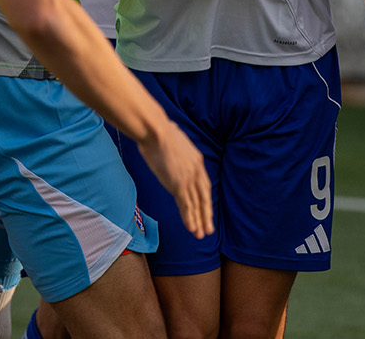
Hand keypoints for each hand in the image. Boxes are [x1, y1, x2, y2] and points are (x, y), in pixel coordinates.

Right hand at [138, 121, 214, 238]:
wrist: (155, 130)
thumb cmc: (158, 129)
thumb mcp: (173, 137)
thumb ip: (175, 144)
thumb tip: (171, 135)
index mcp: (196, 159)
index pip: (203, 183)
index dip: (204, 198)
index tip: (205, 209)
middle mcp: (196, 170)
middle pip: (204, 196)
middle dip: (206, 213)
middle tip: (208, 228)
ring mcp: (188, 178)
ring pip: (196, 204)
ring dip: (198, 220)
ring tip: (201, 234)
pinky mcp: (178, 184)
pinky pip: (186, 205)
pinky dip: (189, 218)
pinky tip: (191, 228)